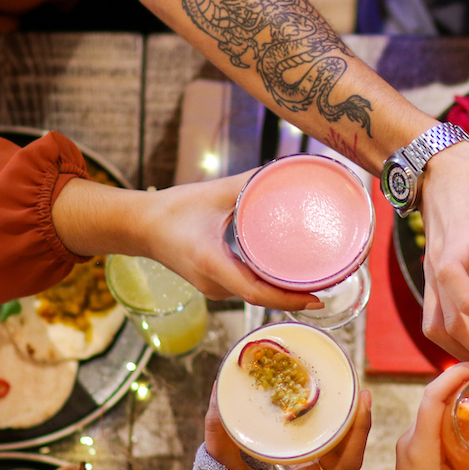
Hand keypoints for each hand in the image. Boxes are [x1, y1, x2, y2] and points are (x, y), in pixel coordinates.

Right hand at [141, 174, 324, 311]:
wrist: (138, 227)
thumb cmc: (172, 210)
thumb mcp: (213, 193)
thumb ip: (249, 183)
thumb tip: (285, 170)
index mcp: (212, 263)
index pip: (256, 293)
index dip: (288, 299)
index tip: (316, 298)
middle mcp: (214, 284)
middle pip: (262, 298)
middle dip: (296, 296)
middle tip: (330, 283)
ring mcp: (214, 289)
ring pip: (256, 296)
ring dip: (284, 292)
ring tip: (316, 279)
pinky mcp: (215, 285)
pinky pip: (248, 290)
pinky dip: (270, 286)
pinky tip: (289, 275)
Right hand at [204, 384, 371, 469]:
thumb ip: (220, 433)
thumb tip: (217, 388)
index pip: (346, 462)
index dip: (359, 431)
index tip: (362, 401)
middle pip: (349, 456)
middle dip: (358, 423)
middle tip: (359, 391)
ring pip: (341, 460)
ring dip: (348, 431)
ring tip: (349, 399)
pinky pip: (329, 463)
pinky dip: (333, 440)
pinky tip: (329, 420)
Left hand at [376, 362, 468, 469]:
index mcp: (421, 447)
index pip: (434, 394)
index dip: (458, 372)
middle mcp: (411, 441)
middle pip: (436, 395)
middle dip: (465, 379)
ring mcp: (410, 448)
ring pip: (433, 409)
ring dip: (459, 396)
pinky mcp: (414, 457)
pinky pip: (432, 424)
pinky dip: (454, 415)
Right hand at [419, 143, 468, 367]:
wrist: (438, 167)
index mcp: (458, 241)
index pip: (452, 277)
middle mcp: (437, 265)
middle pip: (445, 319)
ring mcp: (430, 276)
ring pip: (434, 327)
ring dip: (462, 351)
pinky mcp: (432, 281)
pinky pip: (434, 320)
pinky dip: (453, 341)